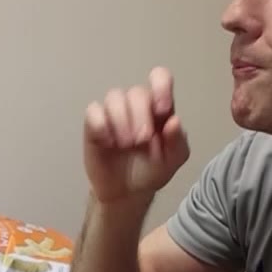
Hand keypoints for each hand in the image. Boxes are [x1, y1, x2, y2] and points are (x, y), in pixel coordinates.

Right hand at [84, 67, 190, 208]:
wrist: (126, 193)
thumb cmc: (151, 171)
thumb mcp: (173, 160)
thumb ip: (177, 141)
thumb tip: (173, 121)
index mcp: (158, 108)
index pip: (160, 78)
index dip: (161, 87)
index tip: (162, 111)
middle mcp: (136, 105)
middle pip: (136, 92)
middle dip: (140, 117)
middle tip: (141, 141)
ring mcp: (113, 113)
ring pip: (114, 97)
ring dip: (121, 120)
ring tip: (125, 145)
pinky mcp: (94, 124)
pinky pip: (93, 111)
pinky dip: (101, 125)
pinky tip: (107, 142)